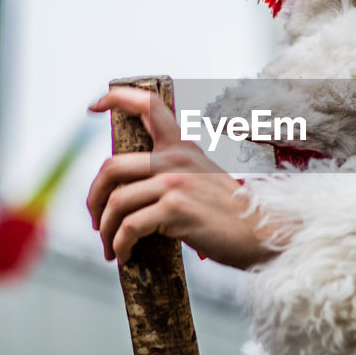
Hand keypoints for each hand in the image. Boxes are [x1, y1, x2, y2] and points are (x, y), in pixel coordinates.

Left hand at [86, 87, 278, 268]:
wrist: (261, 235)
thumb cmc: (231, 215)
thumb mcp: (204, 178)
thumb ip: (174, 173)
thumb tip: (133, 190)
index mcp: (182, 146)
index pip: (147, 104)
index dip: (115, 98)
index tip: (93, 106)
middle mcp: (176, 159)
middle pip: (112, 166)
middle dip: (94, 197)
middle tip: (96, 220)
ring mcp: (175, 183)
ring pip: (117, 202)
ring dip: (106, 230)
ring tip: (110, 247)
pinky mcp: (176, 209)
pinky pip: (130, 227)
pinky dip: (120, 245)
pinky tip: (124, 256)